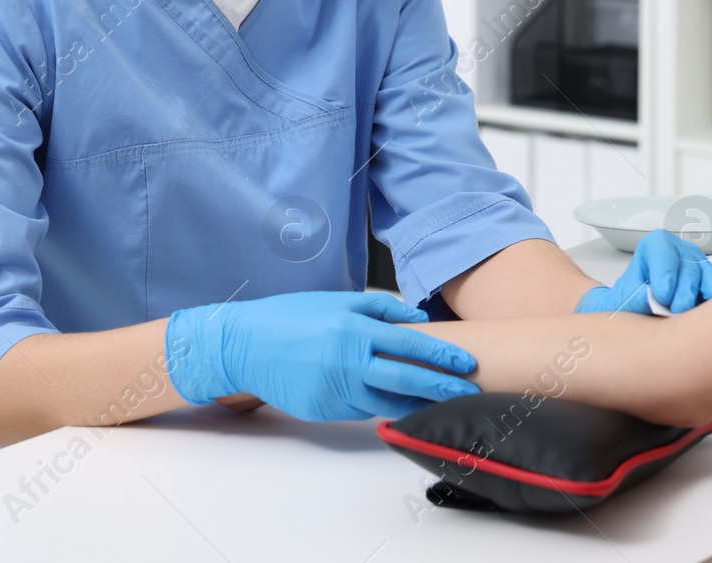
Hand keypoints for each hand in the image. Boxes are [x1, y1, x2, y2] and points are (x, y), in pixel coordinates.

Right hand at [166, 290, 479, 420]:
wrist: (243, 346)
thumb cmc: (290, 318)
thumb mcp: (336, 301)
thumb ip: (380, 309)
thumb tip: (416, 317)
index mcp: (354, 330)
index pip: (411, 346)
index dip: (443, 357)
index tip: (467, 364)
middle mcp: (348, 362)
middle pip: (407, 380)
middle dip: (442, 388)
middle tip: (468, 391)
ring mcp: (335, 390)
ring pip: (386, 402)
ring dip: (414, 403)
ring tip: (439, 400)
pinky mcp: (323, 410)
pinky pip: (360, 410)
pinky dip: (377, 404)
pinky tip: (389, 399)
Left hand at [574, 230, 711, 314]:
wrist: (639, 312)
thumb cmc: (631, 301)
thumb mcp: (623, 300)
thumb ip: (635, 297)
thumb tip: (650, 298)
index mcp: (656, 246)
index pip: (662, 250)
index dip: (664, 273)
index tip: (661, 296)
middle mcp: (682, 252)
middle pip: (690, 268)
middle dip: (684, 293)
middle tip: (676, 312)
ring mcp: (701, 267)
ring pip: (711, 281)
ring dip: (704, 303)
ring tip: (693, 320)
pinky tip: (710, 321)